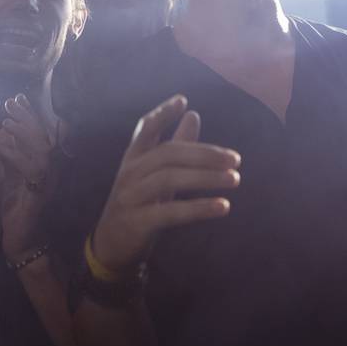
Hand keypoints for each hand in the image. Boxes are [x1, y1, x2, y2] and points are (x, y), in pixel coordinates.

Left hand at [0, 94, 54, 262]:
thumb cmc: (14, 206)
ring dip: (25, 133)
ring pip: (42, 149)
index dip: (30, 113)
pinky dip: (18, 156)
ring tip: (7, 122)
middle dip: (28, 116)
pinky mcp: (40, 195)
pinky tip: (3, 147)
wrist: (20, 240)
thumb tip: (0, 129)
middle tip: (11, 103)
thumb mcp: (6, 174)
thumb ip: (6, 154)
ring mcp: (48, 182)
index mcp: (41, 163)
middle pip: (44, 135)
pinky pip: (33, 171)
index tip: (16, 98)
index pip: (39, 132)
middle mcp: (49, 169)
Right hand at [89, 95, 238, 272]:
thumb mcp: (155, 174)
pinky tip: (223, 206)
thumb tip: (193, 114)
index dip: (163, 113)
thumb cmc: (139, 202)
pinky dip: (199, 208)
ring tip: (235, 179)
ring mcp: (131, 197)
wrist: (110, 245)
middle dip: (204, 154)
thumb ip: (175, 146)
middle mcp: (129, 172)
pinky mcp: (138, 222)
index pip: (145, 128)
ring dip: (206, 178)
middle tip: (235, 159)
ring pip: (169, 179)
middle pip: (167, 154)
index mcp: (133, 157)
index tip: (182, 100)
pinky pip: (171, 212)